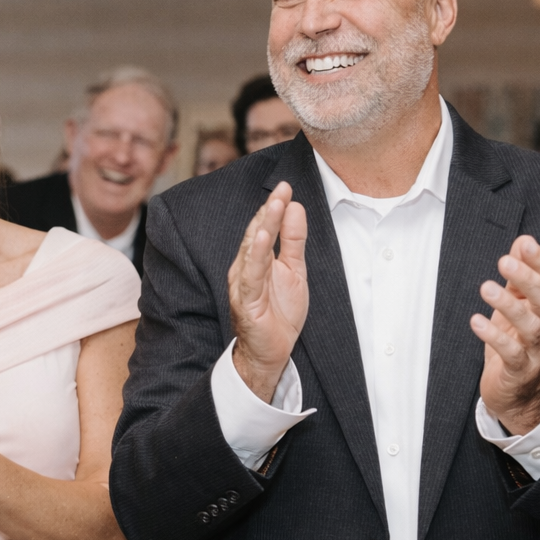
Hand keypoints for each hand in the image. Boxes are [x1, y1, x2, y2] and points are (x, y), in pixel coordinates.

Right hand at [227, 181, 309, 401]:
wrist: (271, 352)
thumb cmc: (279, 313)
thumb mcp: (294, 271)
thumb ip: (293, 241)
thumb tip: (296, 208)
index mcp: (256, 259)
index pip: (265, 226)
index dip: (275, 206)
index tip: (287, 186)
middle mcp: (245, 267)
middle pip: (257, 233)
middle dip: (270, 210)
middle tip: (282, 188)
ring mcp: (243, 284)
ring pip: (252, 251)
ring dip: (263, 227)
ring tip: (273, 206)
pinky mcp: (245, 301)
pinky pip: (250, 276)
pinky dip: (255, 256)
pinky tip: (261, 239)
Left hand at [470, 235, 539, 434]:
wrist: (518, 395)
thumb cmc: (515, 345)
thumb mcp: (516, 308)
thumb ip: (518, 278)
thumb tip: (521, 242)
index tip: (525, 242)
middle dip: (528, 279)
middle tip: (504, 260)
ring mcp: (535, 352)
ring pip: (531, 327)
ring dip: (509, 305)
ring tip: (486, 288)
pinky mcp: (518, 371)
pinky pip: (511, 354)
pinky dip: (494, 337)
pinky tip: (476, 322)